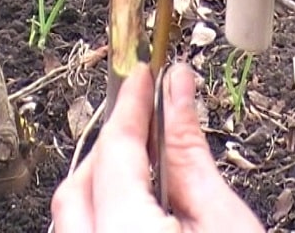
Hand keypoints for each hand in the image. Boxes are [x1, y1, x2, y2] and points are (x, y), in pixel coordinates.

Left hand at [51, 63, 263, 231]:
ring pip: (70, 214)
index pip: (115, 150)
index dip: (130, 105)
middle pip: (76, 185)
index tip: (143, 76)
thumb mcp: (224, 219)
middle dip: (110, 144)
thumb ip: (190, 152)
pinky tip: (134, 202)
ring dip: (101, 179)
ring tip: (144, 161)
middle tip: (145, 116)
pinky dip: (100, 209)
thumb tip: (177, 90)